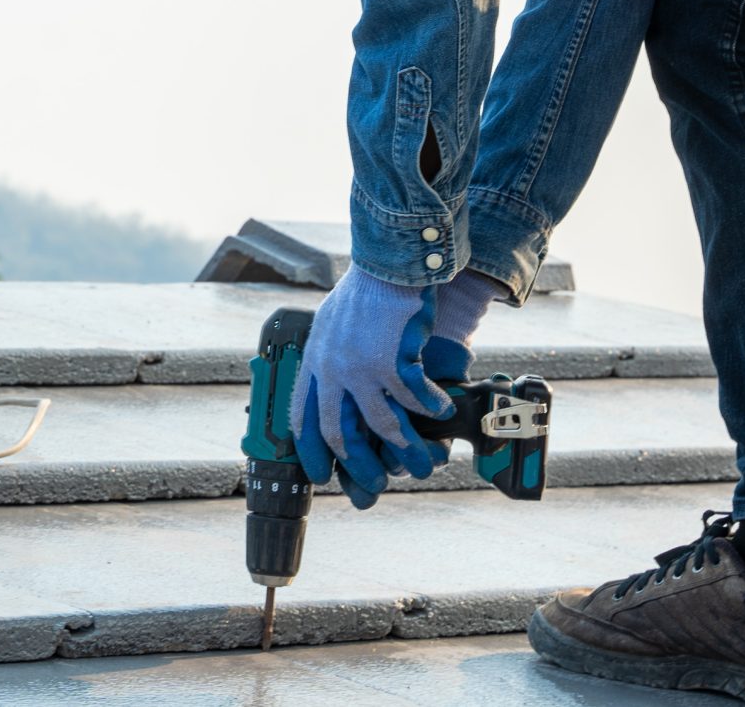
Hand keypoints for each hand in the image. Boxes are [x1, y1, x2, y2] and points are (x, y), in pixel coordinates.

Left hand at [289, 268, 453, 507]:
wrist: (388, 263)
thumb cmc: (365, 290)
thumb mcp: (331, 323)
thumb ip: (331, 356)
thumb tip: (335, 382)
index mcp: (315, 361)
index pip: (302, 417)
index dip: (311, 450)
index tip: (322, 474)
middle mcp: (333, 370)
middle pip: (339, 432)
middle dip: (359, 465)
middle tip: (377, 482)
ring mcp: (362, 369)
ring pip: (383, 424)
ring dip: (406, 447)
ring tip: (423, 461)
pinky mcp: (392, 363)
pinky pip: (415, 400)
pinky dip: (431, 409)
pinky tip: (442, 412)